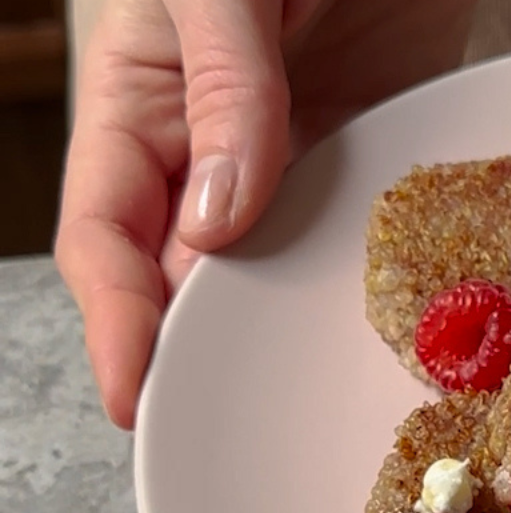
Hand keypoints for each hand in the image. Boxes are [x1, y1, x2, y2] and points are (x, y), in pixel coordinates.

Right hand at [54, 0, 480, 428]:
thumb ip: (221, 90)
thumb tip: (221, 221)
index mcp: (140, 103)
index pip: (109, 234)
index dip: (119, 320)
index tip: (141, 396)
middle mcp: (213, 140)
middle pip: (197, 267)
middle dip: (208, 343)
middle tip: (236, 422)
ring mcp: (296, 141)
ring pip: (282, 256)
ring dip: (293, 318)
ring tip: (313, 391)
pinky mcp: (372, 133)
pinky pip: (364, 214)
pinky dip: (372, 266)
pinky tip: (399, 313)